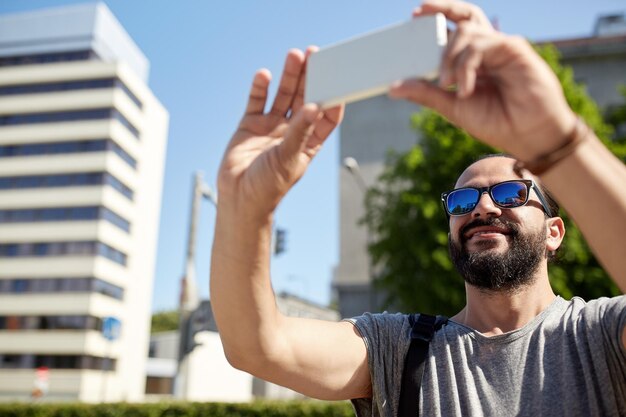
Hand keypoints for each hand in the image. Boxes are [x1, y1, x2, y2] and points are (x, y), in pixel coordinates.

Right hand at [217, 49, 343, 217]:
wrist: (238, 199)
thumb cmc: (269, 187)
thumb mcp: (288, 158)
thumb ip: (299, 132)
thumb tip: (315, 106)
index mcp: (309, 142)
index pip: (327, 116)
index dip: (333, 97)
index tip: (339, 78)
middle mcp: (292, 131)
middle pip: (305, 98)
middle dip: (310, 77)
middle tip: (315, 54)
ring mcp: (271, 126)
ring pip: (283, 95)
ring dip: (288, 76)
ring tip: (294, 55)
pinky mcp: (250, 124)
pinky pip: (257, 101)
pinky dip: (260, 87)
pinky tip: (264, 74)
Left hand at [389, 0, 577, 161]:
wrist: (528, 136)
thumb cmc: (496, 121)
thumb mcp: (452, 107)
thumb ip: (426, 93)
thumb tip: (393, 87)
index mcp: (472, 61)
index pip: (452, 32)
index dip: (434, 20)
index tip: (413, 17)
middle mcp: (486, 49)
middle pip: (464, 16)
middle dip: (441, 8)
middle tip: (419, 12)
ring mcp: (500, 47)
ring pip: (467, 31)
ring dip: (449, 57)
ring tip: (445, 83)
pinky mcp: (514, 48)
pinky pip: (480, 45)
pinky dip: (466, 65)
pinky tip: (464, 88)